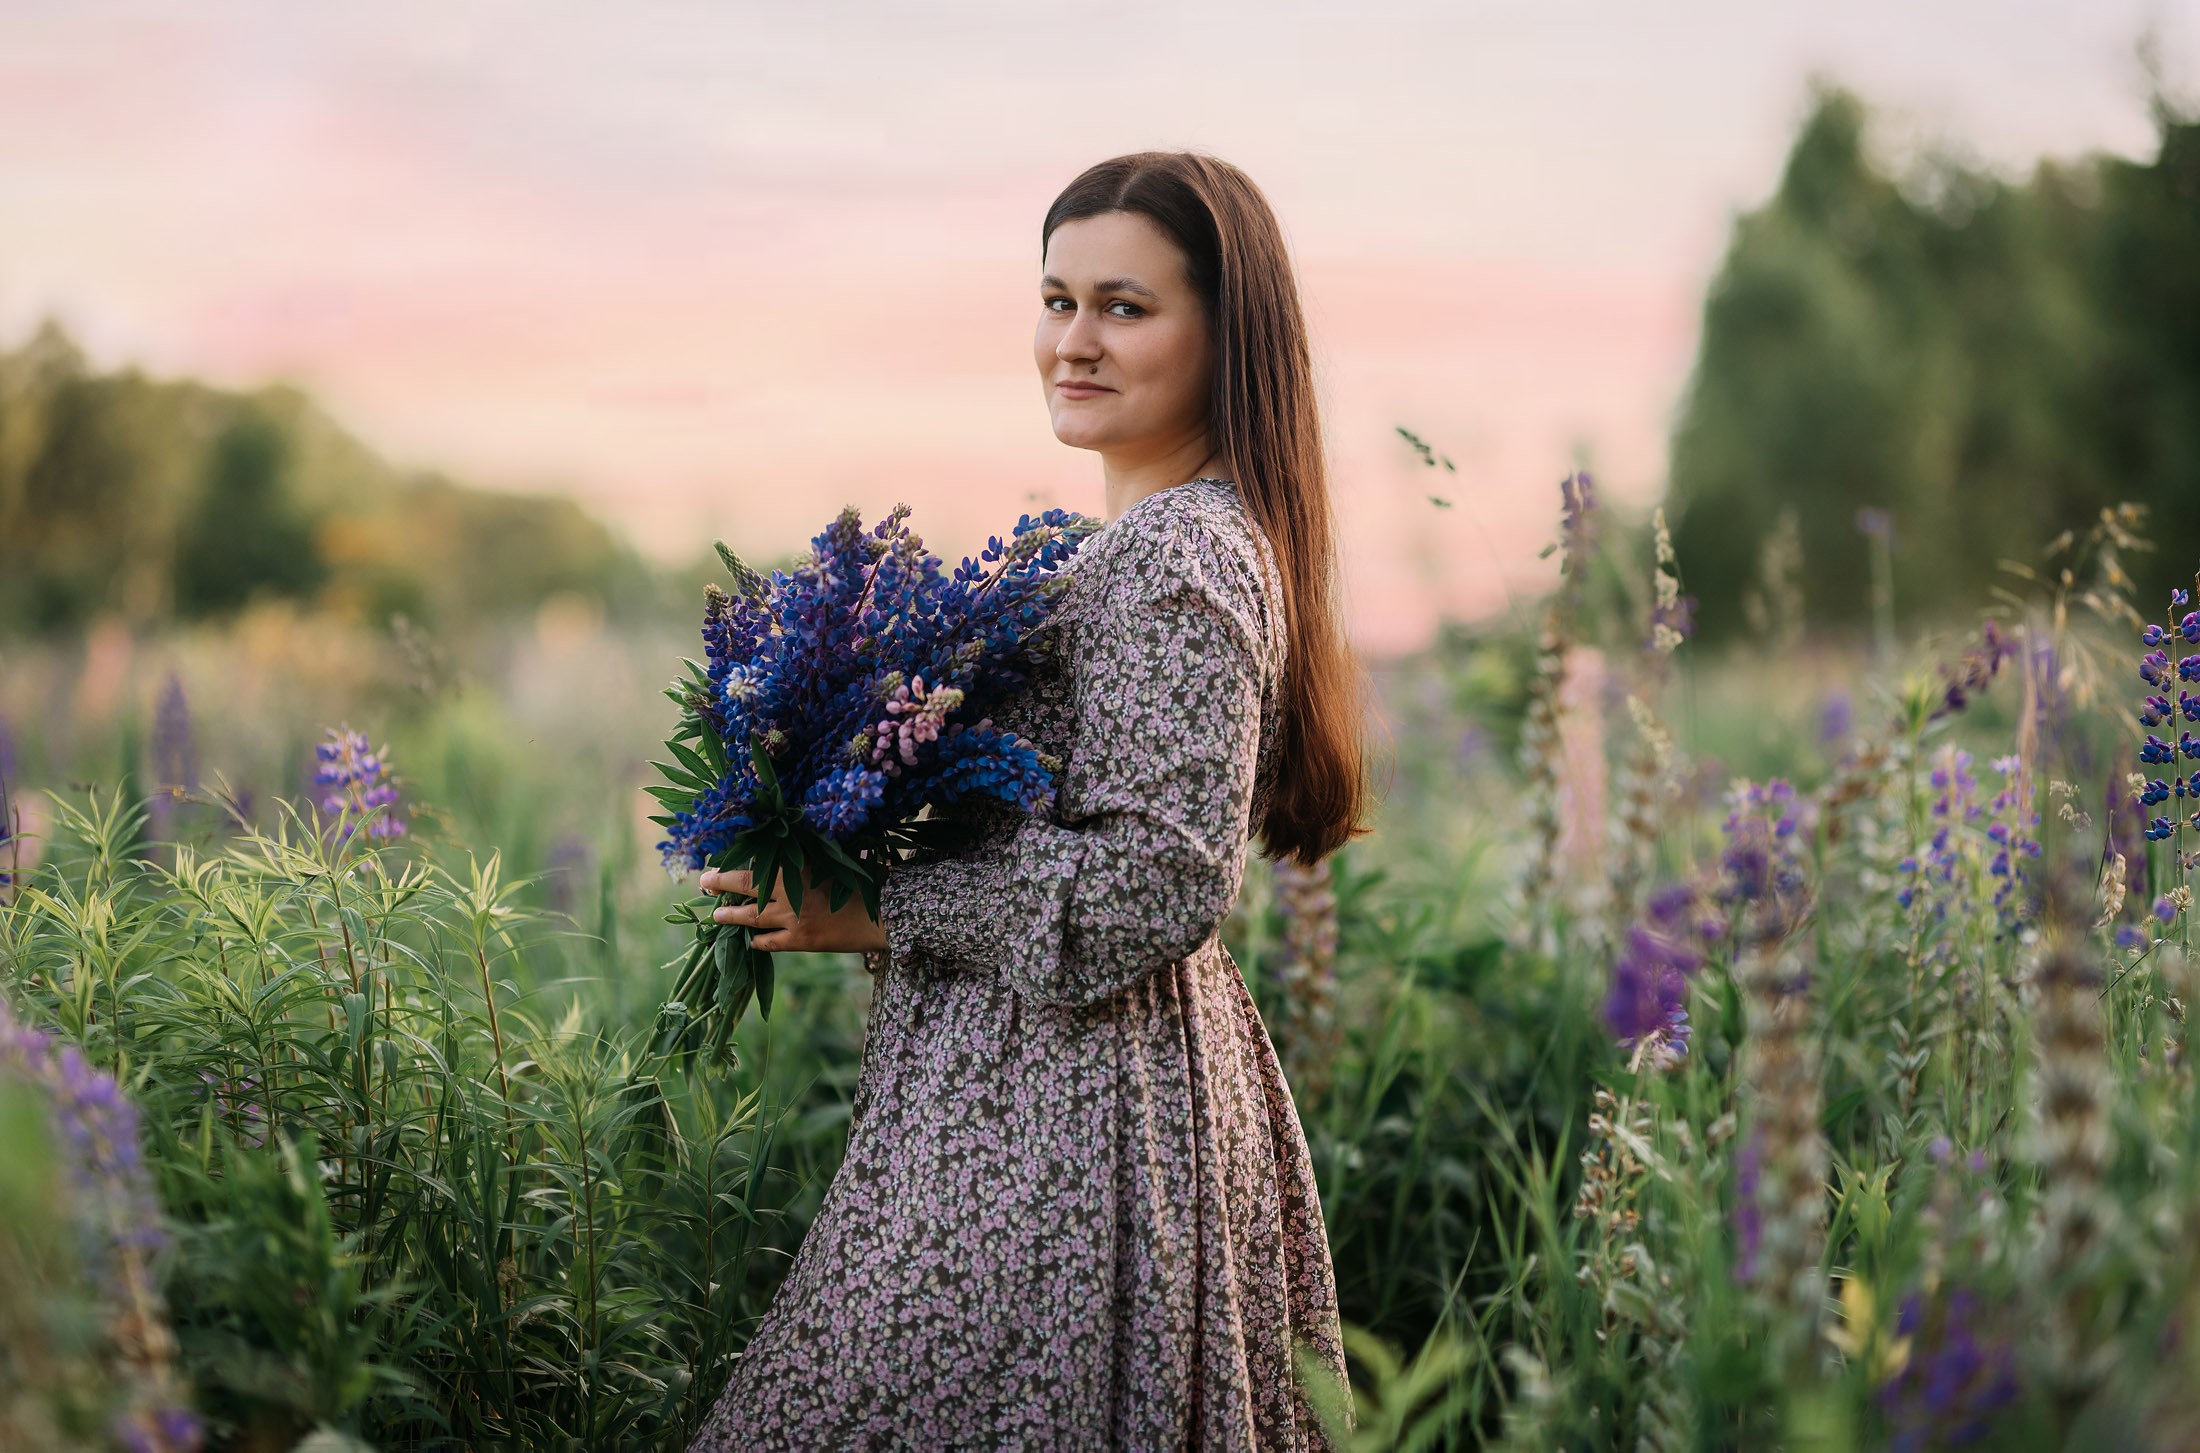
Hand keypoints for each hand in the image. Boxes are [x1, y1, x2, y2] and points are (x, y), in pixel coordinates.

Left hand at [700, 866, 888, 953]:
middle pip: (748, 886)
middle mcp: (792, 893)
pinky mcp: (801, 942)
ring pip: (752, 917)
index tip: (719, 861)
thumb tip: (790, 847)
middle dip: (722, 884)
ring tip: (715, 916)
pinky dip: (757, 941)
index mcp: (800, 868)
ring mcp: (794, 919)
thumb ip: (812, 857)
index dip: (735, 864)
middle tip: (704, 882)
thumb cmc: (865, 884)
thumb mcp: (836, 863)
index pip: (759, 864)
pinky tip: (749, 941)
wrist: (884, 917)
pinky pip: (769, 943)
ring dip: (731, 916)